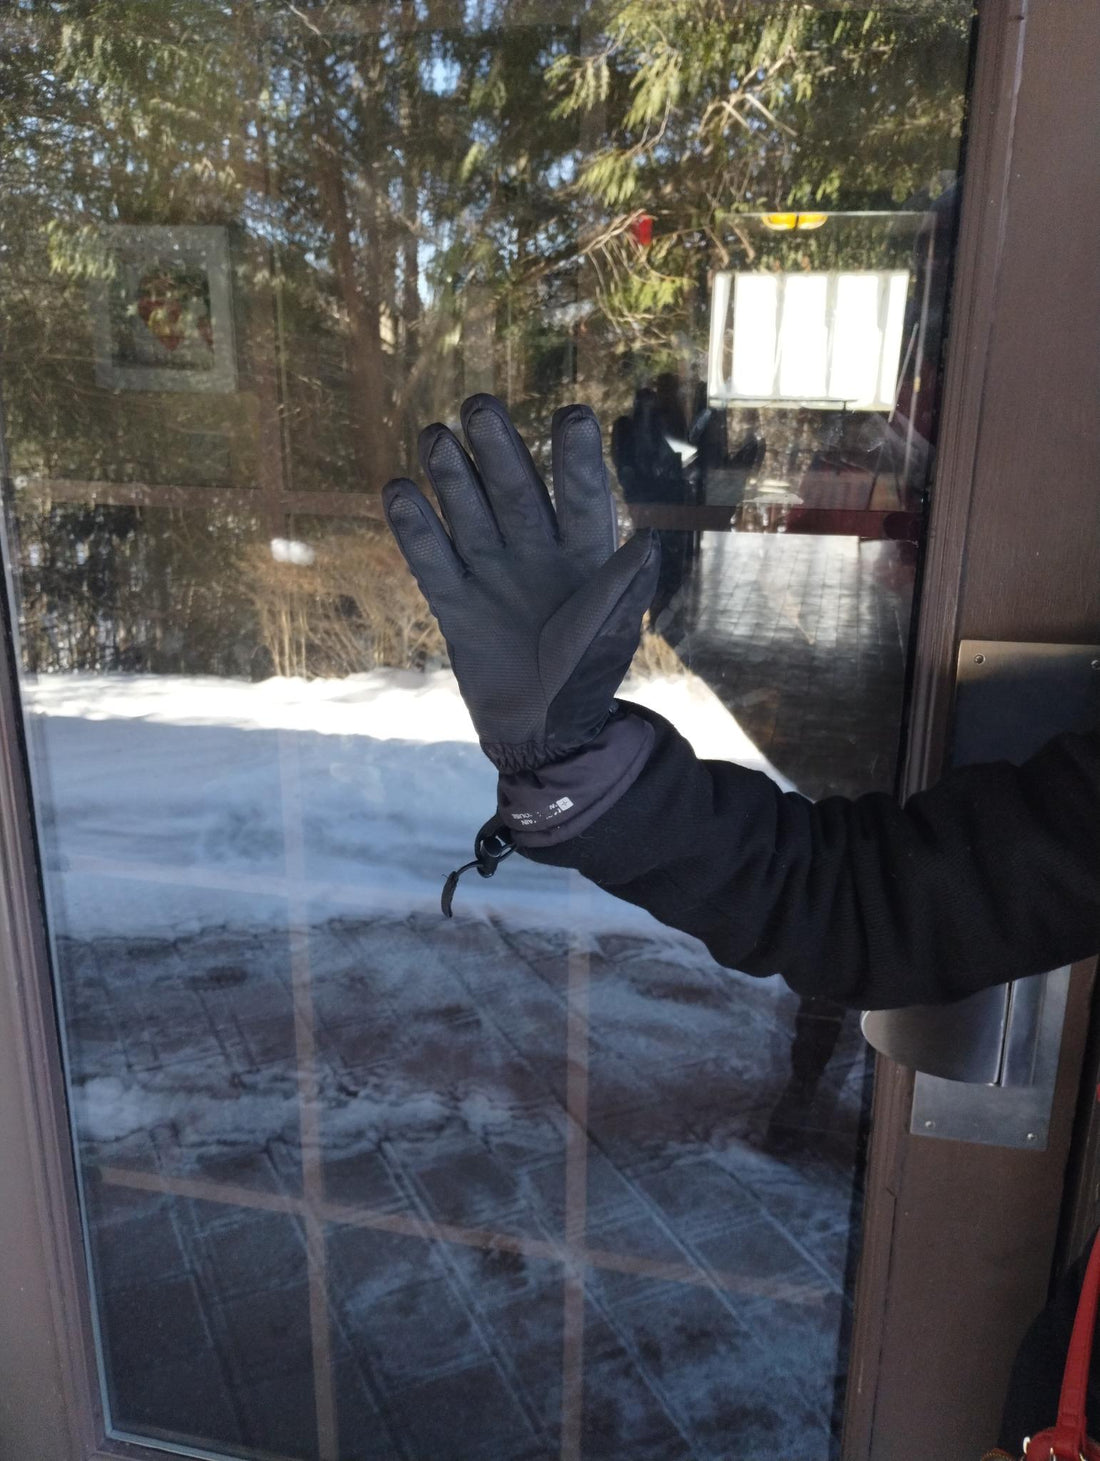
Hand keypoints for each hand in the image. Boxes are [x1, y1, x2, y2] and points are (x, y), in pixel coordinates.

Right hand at [383, 394, 657, 772]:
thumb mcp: (611, 636)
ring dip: (453, 477)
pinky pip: (432, 563)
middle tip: (481, 405)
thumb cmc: (586, 680)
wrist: (542, 731)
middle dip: (499, 450)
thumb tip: (647, 540)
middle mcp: (535, 553)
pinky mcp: (455, 603)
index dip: (576, 460)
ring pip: (469, 515)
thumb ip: (622, 590)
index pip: (581, 498)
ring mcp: (492, 574)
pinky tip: (398, 492)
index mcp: (583, 556)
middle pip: (514, 492)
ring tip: (436, 436)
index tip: (572, 415)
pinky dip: (415, 530)